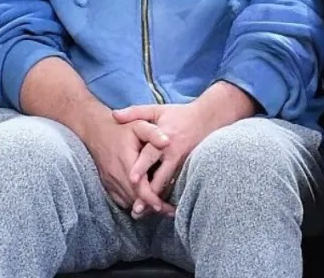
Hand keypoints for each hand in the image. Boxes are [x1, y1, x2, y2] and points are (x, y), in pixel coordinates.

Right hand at [83, 115, 170, 210]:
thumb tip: (168, 142)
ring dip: (143, 206)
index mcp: (126, 160)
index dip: (151, 199)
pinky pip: (121, 200)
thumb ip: (154, 133)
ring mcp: (110, 181)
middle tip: (170, 211)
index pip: (139, 187)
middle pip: (135, 198)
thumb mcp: (139, 125)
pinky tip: (145, 203)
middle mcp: (116, 174)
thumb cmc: (122, 128)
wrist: (97, 130)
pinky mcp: (107, 185)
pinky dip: (133, 202)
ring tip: (161, 208)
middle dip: (152, 206)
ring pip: (128, 201)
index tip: (164, 206)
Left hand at [114, 83, 255, 218]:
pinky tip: (160, 207)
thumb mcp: (157, 109)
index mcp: (165, 138)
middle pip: (161, 177)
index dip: (141, 167)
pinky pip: (178, 185)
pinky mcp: (190, 169)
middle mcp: (174, 153)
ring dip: (158, 200)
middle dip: (149, 194)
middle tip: (136, 208)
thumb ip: (135, 112)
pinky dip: (168, 196)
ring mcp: (184, 163)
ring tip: (146, 213)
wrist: (209, 118)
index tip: (131, 180)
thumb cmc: (180, 114)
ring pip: (170, 185)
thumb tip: (114, 115)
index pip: (151, 154)